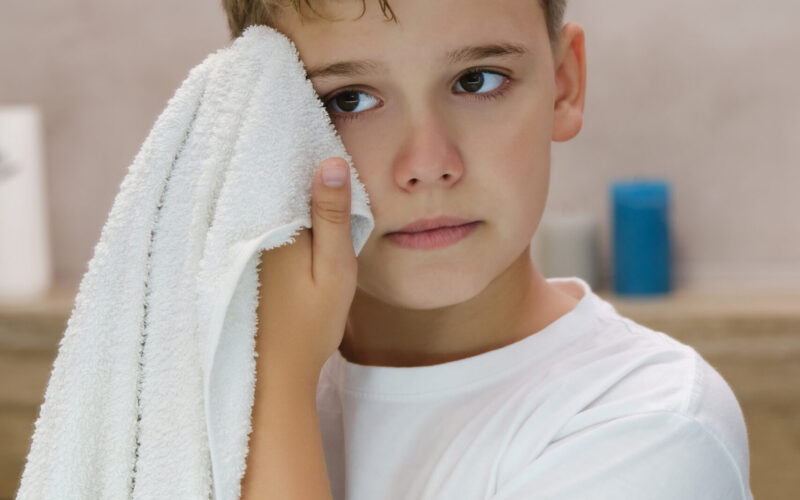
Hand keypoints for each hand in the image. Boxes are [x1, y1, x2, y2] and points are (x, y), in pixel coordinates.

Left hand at [255, 157, 356, 376]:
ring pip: (252, 203)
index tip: (307, 136)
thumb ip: (332, 217)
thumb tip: (332, 162)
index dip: (296, 153)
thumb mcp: (335, 269)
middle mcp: (245, 231)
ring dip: (267, 188)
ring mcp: (233, 249)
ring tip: (285, 168)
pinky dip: (257, 213)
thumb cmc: (311, 325)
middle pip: (263, 185)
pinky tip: (270, 217)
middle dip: (278, 165)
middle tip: (296, 148)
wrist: (273, 376)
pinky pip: (243, 224)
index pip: (282, 172)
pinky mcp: (229, 265)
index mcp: (274, 227)